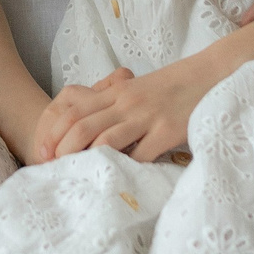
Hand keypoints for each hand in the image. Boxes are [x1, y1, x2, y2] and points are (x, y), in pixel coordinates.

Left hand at [35, 59, 219, 164]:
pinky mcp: (167, 130)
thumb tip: (90, 129)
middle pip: (82, 126)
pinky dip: (127, 168)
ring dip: (87, 160)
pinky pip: (141, 155)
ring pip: (105, 140)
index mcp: (117, 92)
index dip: (54, 132)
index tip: (44, 151)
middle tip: (53, 169)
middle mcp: (126, 103)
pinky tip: (121, 179)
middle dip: (62, 150)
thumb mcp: (137, 89)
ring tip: (78, 177)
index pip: (74, 110)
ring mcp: (147, 116)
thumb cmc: (172, 86)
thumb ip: (115, 104)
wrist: (209, 74)